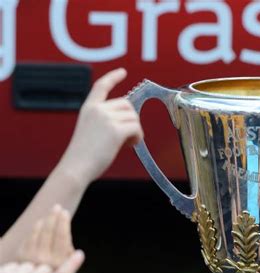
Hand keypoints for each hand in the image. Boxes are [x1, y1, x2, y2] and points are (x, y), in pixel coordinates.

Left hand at [18, 205, 73, 268]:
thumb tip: (76, 250)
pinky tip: (41, 222)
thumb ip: (68, 261)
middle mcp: (45, 261)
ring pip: (39, 233)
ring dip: (46, 220)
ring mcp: (30, 259)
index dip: (64, 224)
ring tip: (53, 211)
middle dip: (55, 218)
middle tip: (59, 207)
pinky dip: (36, 228)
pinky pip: (29, 238)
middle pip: (50, 233)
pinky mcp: (20, 258)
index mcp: (59, 264)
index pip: (62, 238)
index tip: (65, 213)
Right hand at [59, 68, 143, 183]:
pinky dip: (138, 137)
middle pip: (127, 104)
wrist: (76, 167)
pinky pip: (137, 128)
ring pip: (134, 117)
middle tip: (126, 137)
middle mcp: (97, 109)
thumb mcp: (89, 131)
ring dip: (135, 130)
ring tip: (127, 143)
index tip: (123, 72)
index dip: (113, 77)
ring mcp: (106, 118)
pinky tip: (130, 145)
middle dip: (131, 119)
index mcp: (88, 108)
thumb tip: (128, 124)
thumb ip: (105, 122)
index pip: (101, 86)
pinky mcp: (115, 130)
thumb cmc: (83, 156)